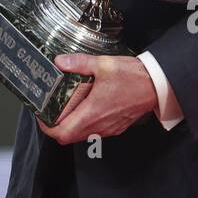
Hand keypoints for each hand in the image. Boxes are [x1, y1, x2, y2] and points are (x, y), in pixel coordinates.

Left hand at [37, 55, 157, 144]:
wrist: (156, 86)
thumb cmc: (132, 76)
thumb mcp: (103, 65)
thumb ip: (79, 63)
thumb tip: (60, 61)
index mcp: (92, 113)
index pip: (62, 133)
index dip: (47, 128)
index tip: (41, 116)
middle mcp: (99, 126)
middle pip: (69, 136)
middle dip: (56, 126)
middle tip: (50, 110)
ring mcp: (108, 129)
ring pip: (82, 135)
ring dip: (71, 125)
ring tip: (66, 107)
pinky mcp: (116, 127)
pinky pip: (94, 132)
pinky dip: (85, 124)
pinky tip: (86, 107)